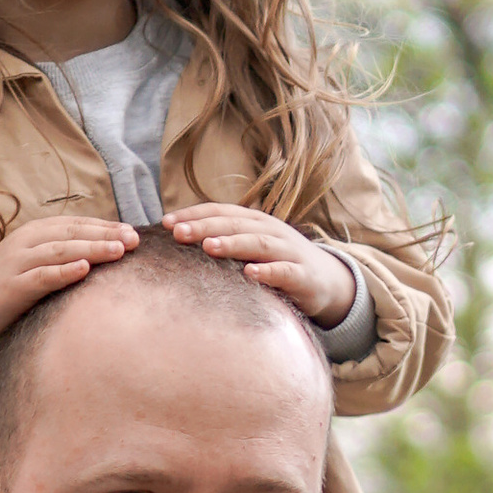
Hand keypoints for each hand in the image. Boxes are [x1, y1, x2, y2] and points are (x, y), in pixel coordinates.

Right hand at [0, 217, 139, 357]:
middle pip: (72, 233)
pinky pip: (42, 276)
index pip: (76, 224)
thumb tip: (108, 249)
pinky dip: (63, 272)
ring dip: (91, 249)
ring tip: (118, 251)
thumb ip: (64, 253)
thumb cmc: (12, 286)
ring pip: (60, 250)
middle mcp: (26, 242)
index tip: (133, 232)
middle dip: (105, 235)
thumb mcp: (37, 262)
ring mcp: (17, 262)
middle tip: (134, 240)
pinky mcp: (12, 286)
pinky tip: (84, 270)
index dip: (105, 226)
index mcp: (35, 232)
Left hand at [166, 203, 356, 325]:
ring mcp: (288, 251)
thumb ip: (222, 242)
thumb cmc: (277, 263)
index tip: (165, 223)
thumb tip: (177, 240)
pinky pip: (284, 272)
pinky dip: (268, 271)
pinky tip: (249, 274)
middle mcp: (270, 231)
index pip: (220, 212)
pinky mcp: (302, 275)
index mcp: (254, 222)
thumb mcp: (250, 247)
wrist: (326, 280)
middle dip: (205, 227)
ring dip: (233, 244)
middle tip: (178, 233)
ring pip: (258, 243)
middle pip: (235, 224)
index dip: (194, 215)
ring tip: (209, 247)